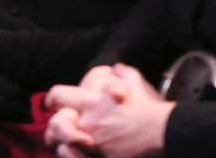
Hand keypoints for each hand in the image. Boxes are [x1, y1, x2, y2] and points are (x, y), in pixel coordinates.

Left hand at [46, 64, 173, 157]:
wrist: (164, 132)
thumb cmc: (148, 108)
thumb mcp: (134, 84)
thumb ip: (123, 73)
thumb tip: (117, 67)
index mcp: (91, 101)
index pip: (58, 95)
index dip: (51, 99)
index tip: (51, 103)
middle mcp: (88, 122)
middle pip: (55, 124)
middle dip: (52, 128)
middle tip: (54, 132)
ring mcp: (94, 143)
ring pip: (62, 146)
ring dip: (61, 145)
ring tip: (64, 146)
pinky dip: (74, 157)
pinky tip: (78, 155)